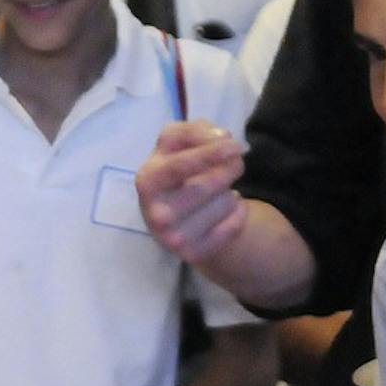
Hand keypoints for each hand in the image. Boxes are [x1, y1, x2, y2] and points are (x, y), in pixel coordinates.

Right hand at [136, 120, 247, 261]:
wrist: (173, 215)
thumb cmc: (177, 171)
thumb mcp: (176, 142)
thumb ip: (196, 131)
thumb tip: (222, 138)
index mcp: (147, 181)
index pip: (180, 166)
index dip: (209, 153)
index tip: (234, 145)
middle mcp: (156, 214)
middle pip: (208, 185)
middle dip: (230, 168)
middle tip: (235, 162)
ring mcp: (173, 239)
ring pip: (225, 203)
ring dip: (231, 191)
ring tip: (220, 191)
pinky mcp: (193, 254)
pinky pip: (233, 226)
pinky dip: (239, 212)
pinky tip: (225, 209)